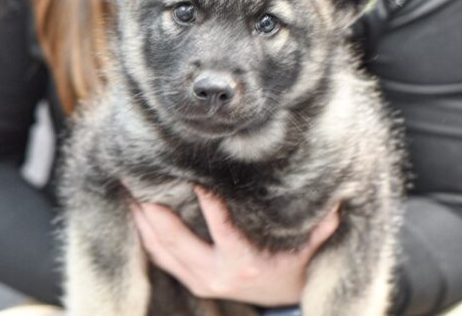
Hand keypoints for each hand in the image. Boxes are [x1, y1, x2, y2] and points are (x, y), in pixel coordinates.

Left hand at [131, 187, 339, 306]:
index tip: (186, 165)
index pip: (219, 221)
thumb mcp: (313, 244)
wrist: (286, 297)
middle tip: (134, 174)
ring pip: (160, 249)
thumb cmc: (297, 263)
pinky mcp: (192, 282)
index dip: (202, 193)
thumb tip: (334, 189)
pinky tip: (135, 212)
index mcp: (244, 260)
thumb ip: (321, 219)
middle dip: (151, 206)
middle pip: (173, 237)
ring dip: (141, 219)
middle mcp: (216, 273)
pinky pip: (160, 259)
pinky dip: (144, 236)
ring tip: (126, 188)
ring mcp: (200, 280)